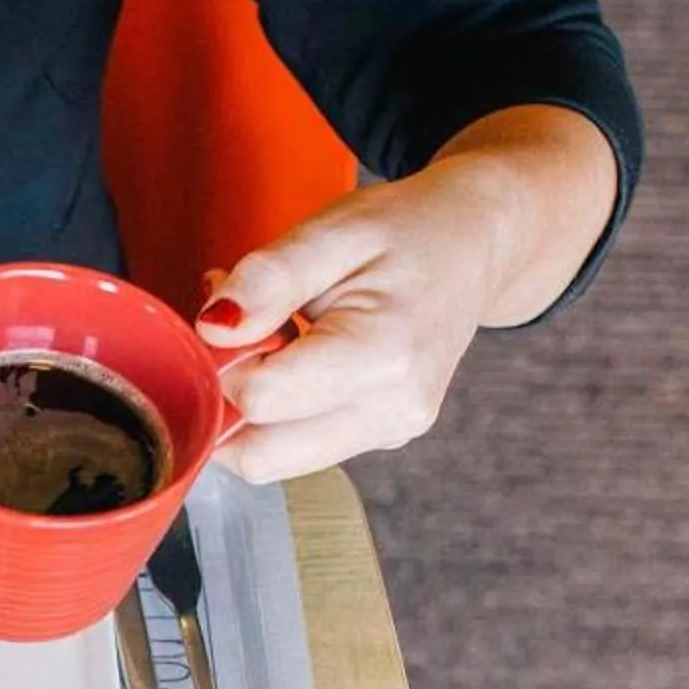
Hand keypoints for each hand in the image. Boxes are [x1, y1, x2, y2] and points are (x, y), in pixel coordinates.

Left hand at [194, 105, 617, 484]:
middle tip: (246, 335)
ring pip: (274, 459)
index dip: (222, 360)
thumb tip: (211, 328)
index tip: (232, 314)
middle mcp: (391, 411)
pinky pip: (299, 446)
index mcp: (383, 356)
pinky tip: (299, 354)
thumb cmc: (407, 229)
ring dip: (253, 406)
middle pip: (260, 455)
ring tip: (279, 335)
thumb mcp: (332, 231)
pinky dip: (280, 409)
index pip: (260, 399)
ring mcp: (390, 432)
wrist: (477, 243)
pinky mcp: (383, 438)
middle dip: (228, 400)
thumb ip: (267, 280)